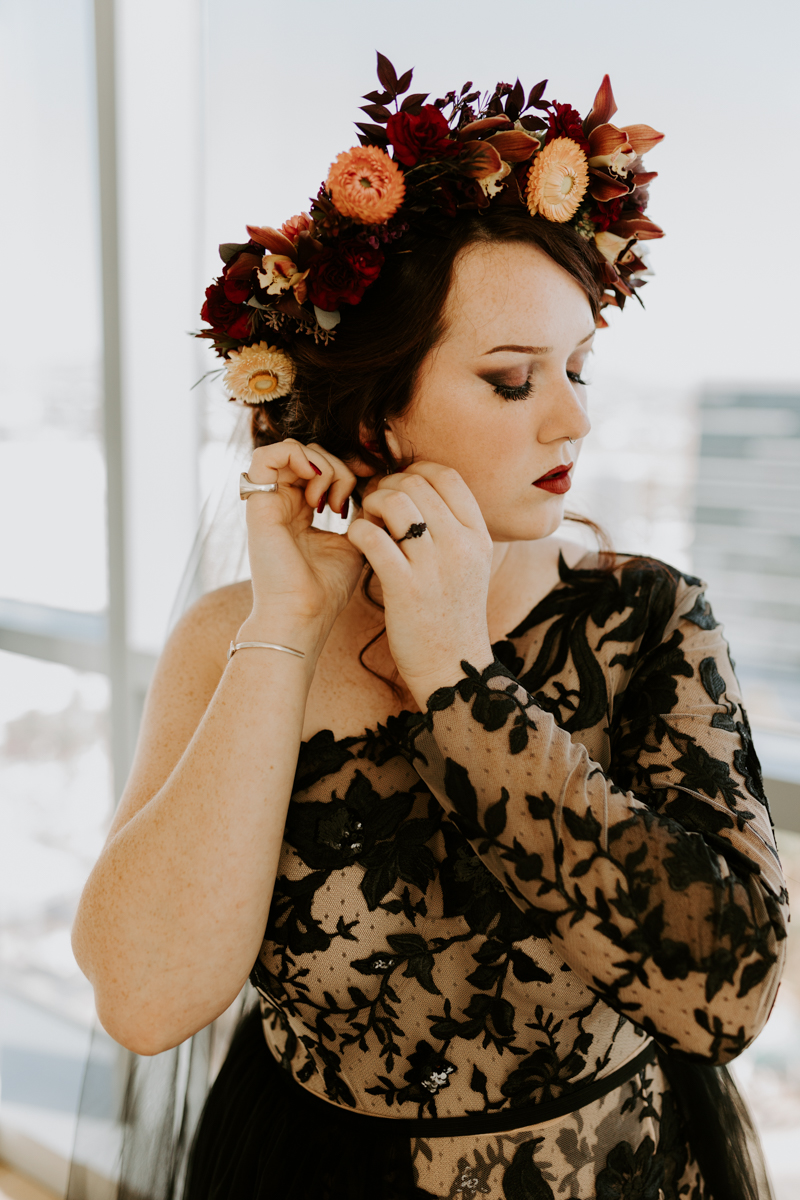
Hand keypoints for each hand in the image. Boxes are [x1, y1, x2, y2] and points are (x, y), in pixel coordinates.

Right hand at [239, 439, 365, 649]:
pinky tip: (316, 482)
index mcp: (301, 512)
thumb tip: (375, 486)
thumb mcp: (354, 541)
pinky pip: (266, 456)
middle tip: (347, 499)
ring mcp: (268, 502)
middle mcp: (282, 504)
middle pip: (309, 455)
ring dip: (322, 464)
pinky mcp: (258, 504)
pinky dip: (296, 456)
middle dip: (338, 466)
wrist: (304, 613)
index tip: (369, 486)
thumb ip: (361, 511)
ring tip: (333, 498)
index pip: (321, 468)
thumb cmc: (327, 587)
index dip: (348, 467)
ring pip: (292, 450)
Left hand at [347, 463, 494, 703]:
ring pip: (394, 503)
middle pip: (416, 483)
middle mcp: (461, 545)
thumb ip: (452, 529)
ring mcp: (434, 566)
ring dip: (371, 504)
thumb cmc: (452, 615)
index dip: (415, 472)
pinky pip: (373, 538)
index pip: (446, 476)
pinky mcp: (405, 588)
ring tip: (366, 522)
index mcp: (478, 535)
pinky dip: (358, 531)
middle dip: (387, 486)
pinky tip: (357, 541)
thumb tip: (419, 491)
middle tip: (374, 506)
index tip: (398, 488)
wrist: (454, 668)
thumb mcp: (470, 566)